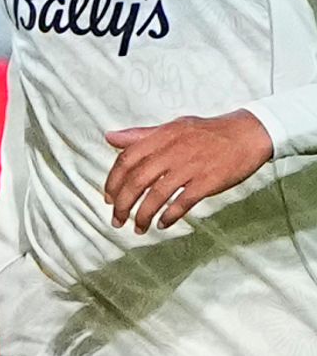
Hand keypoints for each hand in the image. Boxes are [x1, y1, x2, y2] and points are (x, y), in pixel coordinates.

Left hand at [104, 109, 272, 233]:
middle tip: (117, 219)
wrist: (247, 134)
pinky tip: (163, 224)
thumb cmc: (207, 132)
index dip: (113, 181)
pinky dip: (170, 215)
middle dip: (123, 204)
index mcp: (160, 137)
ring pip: (157, 195)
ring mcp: (189, 167)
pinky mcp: (208, 182)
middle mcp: (171, 151)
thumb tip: (109, 137)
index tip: (108, 198)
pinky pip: (183, 202)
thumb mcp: (172, 127)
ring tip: (138, 228)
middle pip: (137, 181)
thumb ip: (140, 135)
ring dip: (143, 214)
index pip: (126, 160)